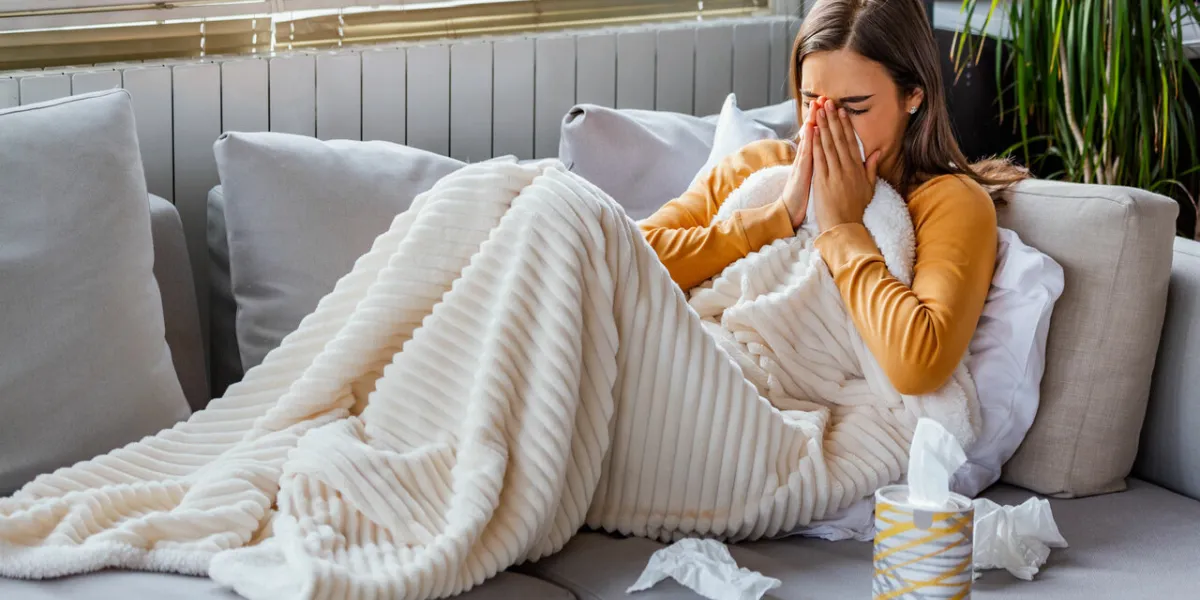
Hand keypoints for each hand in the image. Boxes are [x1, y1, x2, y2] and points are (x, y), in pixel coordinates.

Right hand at [780, 99, 821, 228]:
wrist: (789, 211)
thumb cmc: (802, 197)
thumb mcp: (814, 178)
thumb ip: (819, 164)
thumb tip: (825, 154)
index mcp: (813, 160)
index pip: (820, 137)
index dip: (826, 122)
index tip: (830, 107)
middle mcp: (806, 158)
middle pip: (814, 133)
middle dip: (818, 115)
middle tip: (822, 98)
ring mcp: (802, 164)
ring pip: (809, 140)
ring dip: (812, 122)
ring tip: (816, 106)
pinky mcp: (801, 172)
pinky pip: (806, 155)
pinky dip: (809, 142)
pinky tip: (811, 130)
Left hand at [812, 98, 880, 232]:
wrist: (844, 226)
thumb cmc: (855, 209)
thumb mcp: (869, 188)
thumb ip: (871, 169)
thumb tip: (875, 152)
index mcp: (857, 169)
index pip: (851, 142)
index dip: (846, 125)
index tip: (841, 111)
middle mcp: (847, 168)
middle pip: (839, 139)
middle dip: (833, 119)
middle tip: (828, 103)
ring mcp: (834, 174)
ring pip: (828, 145)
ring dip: (823, 126)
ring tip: (819, 111)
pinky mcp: (823, 180)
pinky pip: (819, 158)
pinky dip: (815, 144)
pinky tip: (812, 132)